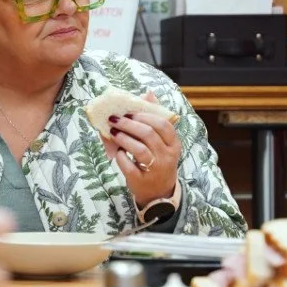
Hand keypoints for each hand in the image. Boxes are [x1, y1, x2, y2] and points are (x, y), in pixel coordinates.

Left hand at [101, 91, 180, 206]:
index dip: (145, 116)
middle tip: (115, 119)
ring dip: (123, 138)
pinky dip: (120, 156)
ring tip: (113, 132)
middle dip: (129, 125)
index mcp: (173, 144)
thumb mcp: (162, 142)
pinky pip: (129, 165)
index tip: (129, 113)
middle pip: (148, 134)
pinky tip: (116, 151)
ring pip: (139, 149)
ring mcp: (155, 169)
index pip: (163, 124)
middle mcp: (167, 156)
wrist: (158, 192)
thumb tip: (148, 93)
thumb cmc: (158, 161)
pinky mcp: (141, 180)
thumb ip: (155, 119)